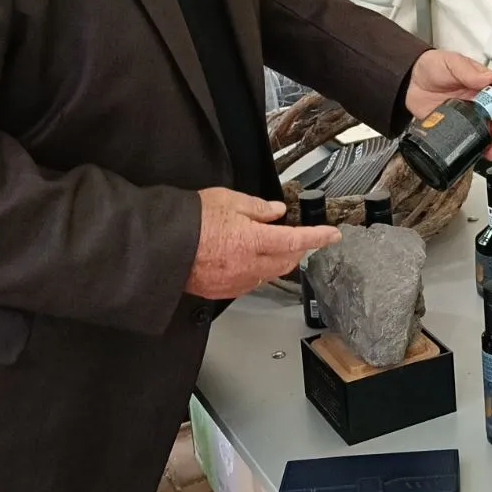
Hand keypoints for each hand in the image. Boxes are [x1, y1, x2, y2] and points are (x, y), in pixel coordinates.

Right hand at [186, 189, 338, 299]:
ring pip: (270, 274)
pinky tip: (250, 260)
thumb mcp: (227, 200)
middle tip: (300, 237)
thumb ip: (256, 207)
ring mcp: (236, 281)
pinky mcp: (222, 291)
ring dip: (279, 261)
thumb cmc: (189, 221)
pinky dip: (258, 271)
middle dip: (299, 249)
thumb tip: (275, 212)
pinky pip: (250, 283)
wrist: (159, 246)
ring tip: (274, 246)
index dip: (318, 237)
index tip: (332, 235)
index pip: (296, 240)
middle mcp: (248, 265)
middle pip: (287, 261)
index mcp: (253, 241)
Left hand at [405, 49, 491, 152]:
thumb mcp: (450, 62)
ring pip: (488, 130)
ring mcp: (468, 115)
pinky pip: (470, 139)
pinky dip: (478, 148)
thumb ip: (468, 70)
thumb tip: (489, 77)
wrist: (408, 82)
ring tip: (489, 146)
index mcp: (482, 83)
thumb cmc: (431, 67)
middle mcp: (479, 100)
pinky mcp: (456, 126)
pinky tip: (480, 153)